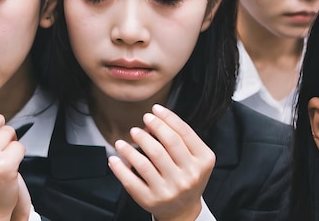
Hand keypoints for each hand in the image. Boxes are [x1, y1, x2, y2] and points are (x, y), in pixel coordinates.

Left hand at [108, 104, 214, 220]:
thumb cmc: (186, 177)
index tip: (155, 109)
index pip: (184, 133)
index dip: (168, 118)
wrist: (183, 210)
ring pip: (146, 162)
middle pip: (168, 144)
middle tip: (143, 120)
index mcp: (202, 161)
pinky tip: (115, 158)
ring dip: (131, 146)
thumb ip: (181, 139)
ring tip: (124, 140)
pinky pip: (131, 180)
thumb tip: (156, 116)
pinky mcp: (151, 199)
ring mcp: (169, 189)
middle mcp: (188, 176)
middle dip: (153, 127)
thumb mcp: (195, 159)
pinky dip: (120, 167)